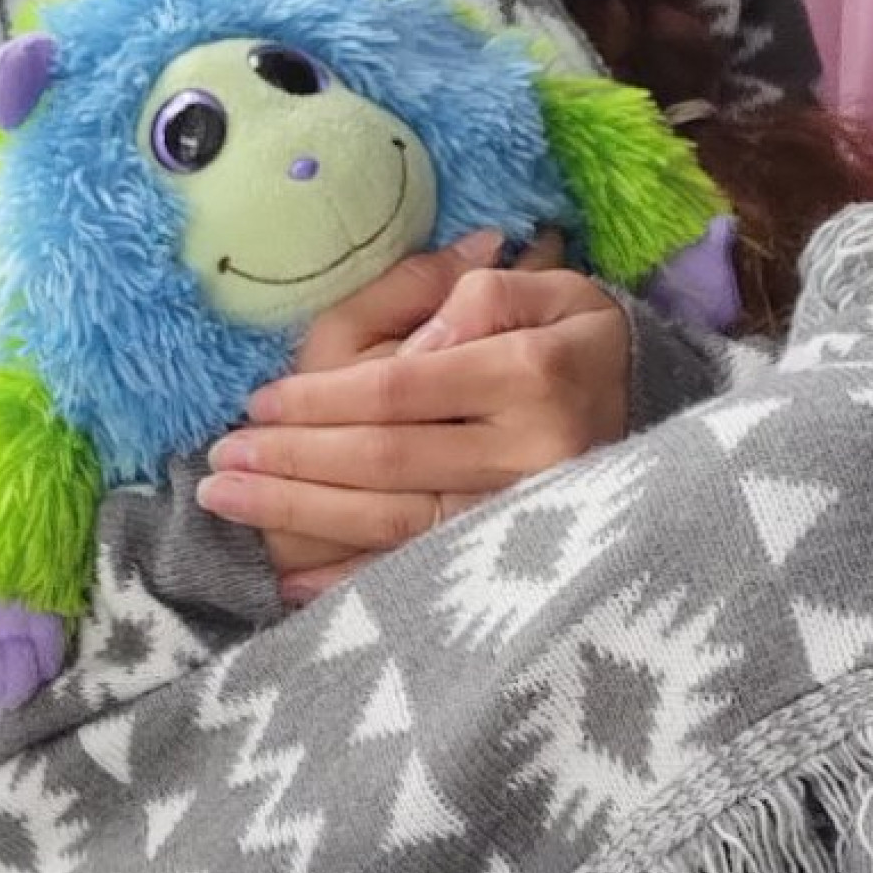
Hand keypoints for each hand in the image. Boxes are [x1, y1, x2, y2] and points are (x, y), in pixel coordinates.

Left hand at [195, 243, 630, 602]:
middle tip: (218, 463)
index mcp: (531, 374)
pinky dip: (355, 582)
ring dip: (301, 515)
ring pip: (394, 521)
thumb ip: (477, 294)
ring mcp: (525, 517)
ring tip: (230, 503)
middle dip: (292, 463)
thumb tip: (423, 340)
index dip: (322, 399)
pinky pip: (424, 575)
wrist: (655, 408)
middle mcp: (531, 454)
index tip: (259, 403)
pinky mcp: (518, 562)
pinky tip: (292, 582)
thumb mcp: (546, 289)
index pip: (400, 389)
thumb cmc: (574, 341)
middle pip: (386, 460)